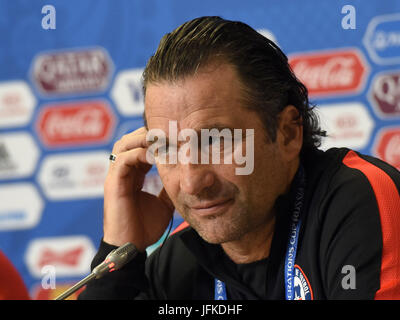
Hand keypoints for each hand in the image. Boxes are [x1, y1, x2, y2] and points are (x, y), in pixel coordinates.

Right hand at [103, 127, 174, 250]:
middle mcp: (122, 172)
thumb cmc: (145, 227)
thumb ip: (169, 186)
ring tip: (161, 138)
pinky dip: (138, 154)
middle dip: (148, 133)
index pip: (141, 147)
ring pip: (123, 145)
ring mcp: (115, 177)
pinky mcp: (113, 184)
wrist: (132, 247)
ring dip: (142, 139)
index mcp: (132, 175)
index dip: (156, 139)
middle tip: (169, 132)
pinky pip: (123, 160)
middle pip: (129, 140)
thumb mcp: (163, 202)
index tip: (175, 136)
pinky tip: (155, 155)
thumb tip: (184, 175)